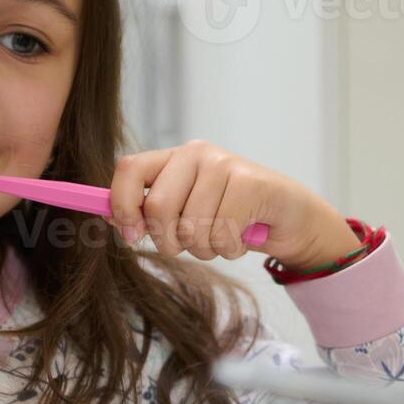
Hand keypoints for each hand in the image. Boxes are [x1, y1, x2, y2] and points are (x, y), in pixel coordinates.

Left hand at [107, 139, 362, 268]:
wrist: (291, 220)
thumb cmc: (235, 218)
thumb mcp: (188, 214)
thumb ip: (152, 213)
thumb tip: (112, 219)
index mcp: (174, 159)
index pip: (129, 170)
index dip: (122, 206)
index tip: (131, 235)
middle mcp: (196, 154)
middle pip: (158, 207)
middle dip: (172, 241)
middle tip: (192, 244)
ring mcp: (224, 165)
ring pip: (192, 228)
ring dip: (208, 249)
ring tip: (225, 237)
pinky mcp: (250, 182)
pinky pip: (222, 234)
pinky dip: (231, 248)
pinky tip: (244, 235)